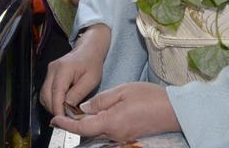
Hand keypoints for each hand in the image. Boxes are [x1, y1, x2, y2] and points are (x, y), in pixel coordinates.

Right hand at [40, 25, 108, 117]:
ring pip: (44, 95)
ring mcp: (49, 72)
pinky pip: (46, 92)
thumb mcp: (91, 80)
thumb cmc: (91, 63)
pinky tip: (62, 105)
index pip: (55, 93)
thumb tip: (68, 107)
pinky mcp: (49, 75)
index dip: (57, 108)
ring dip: (52, 106)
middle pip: (46, 95)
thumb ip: (78, 93)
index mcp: (63, 69)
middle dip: (54, 109)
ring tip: (65, 112)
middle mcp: (52, 70)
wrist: (88, 50)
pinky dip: (52, 101)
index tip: (63, 120)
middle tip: (66, 119)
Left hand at [50, 82, 180, 140]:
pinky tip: (97, 115)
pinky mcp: (128, 136)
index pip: (81, 128)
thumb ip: (100, 100)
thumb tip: (84, 108)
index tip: (54, 120)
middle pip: (88, 132)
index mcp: (110, 123)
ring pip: (97, 132)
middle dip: (74, 124)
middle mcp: (114, 134)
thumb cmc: (150, 98)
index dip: (65, 125)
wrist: (175, 110)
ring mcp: (122, 137)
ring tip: (77, 113)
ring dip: (86, 125)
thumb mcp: (121, 91)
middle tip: (63, 113)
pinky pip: (108, 132)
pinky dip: (98, 125)